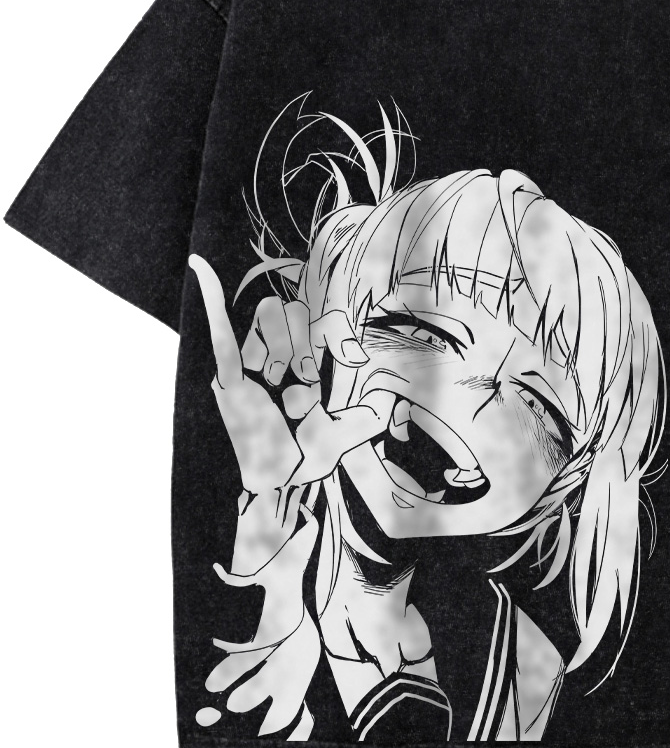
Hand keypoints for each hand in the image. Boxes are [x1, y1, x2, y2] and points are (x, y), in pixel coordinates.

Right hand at [188, 254, 391, 494]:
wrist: (279, 482)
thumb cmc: (307, 456)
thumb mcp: (343, 434)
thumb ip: (366, 418)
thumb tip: (393, 405)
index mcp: (303, 358)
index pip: (314, 317)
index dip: (330, 330)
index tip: (345, 357)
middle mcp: (278, 353)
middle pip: (291, 309)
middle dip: (302, 343)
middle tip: (304, 382)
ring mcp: (251, 362)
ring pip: (267, 315)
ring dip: (279, 347)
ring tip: (278, 383)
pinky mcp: (228, 377)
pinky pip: (219, 332)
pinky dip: (209, 296)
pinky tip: (199, 265)